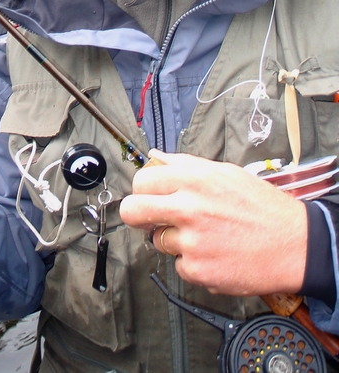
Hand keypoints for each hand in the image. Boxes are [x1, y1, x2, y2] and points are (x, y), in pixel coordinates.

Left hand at [119, 150, 307, 296]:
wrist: (294, 244)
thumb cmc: (260, 207)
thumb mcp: (224, 172)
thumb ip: (184, 164)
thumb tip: (155, 157)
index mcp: (193, 179)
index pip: (141, 181)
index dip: (142, 189)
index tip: (149, 195)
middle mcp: (189, 208)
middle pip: (133, 211)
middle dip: (137, 215)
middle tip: (151, 218)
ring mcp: (191, 241)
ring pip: (157, 241)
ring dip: (174, 240)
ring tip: (203, 236)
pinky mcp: (197, 269)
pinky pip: (179, 265)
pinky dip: (193, 262)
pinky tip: (214, 253)